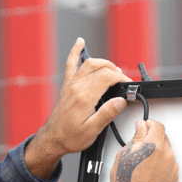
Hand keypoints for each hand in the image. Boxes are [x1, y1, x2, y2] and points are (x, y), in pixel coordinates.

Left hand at [25, 38, 131, 178]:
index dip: (121, 78)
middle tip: (123, 81)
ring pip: (89, 64)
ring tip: (113, 70)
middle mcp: (76, 87)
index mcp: (84, 97)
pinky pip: (70, 64)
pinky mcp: (67, 86)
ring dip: (104, 63)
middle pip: (100, 68)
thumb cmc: (70, 137)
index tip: (128, 84)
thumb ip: (107, 114)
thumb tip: (121, 101)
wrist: (52, 139)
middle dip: (115, 71)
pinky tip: (79, 43)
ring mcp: (70, 84)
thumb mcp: (92, 131)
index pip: (107, 77)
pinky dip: (75, 52)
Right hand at [109, 120, 177, 181]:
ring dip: (157, 151)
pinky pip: (169, 163)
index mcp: (154, 146)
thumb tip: (141, 127)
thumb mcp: (124, 153)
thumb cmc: (126, 181)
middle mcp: (166, 155)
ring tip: (144, 161)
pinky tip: (149, 170)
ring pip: (166, 150)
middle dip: (153, 138)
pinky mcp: (173, 176)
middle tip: (140, 145)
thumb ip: (136, 137)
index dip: (149, 124)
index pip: (157, 125)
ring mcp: (171, 167)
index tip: (144, 126)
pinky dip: (161, 163)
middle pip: (163, 137)